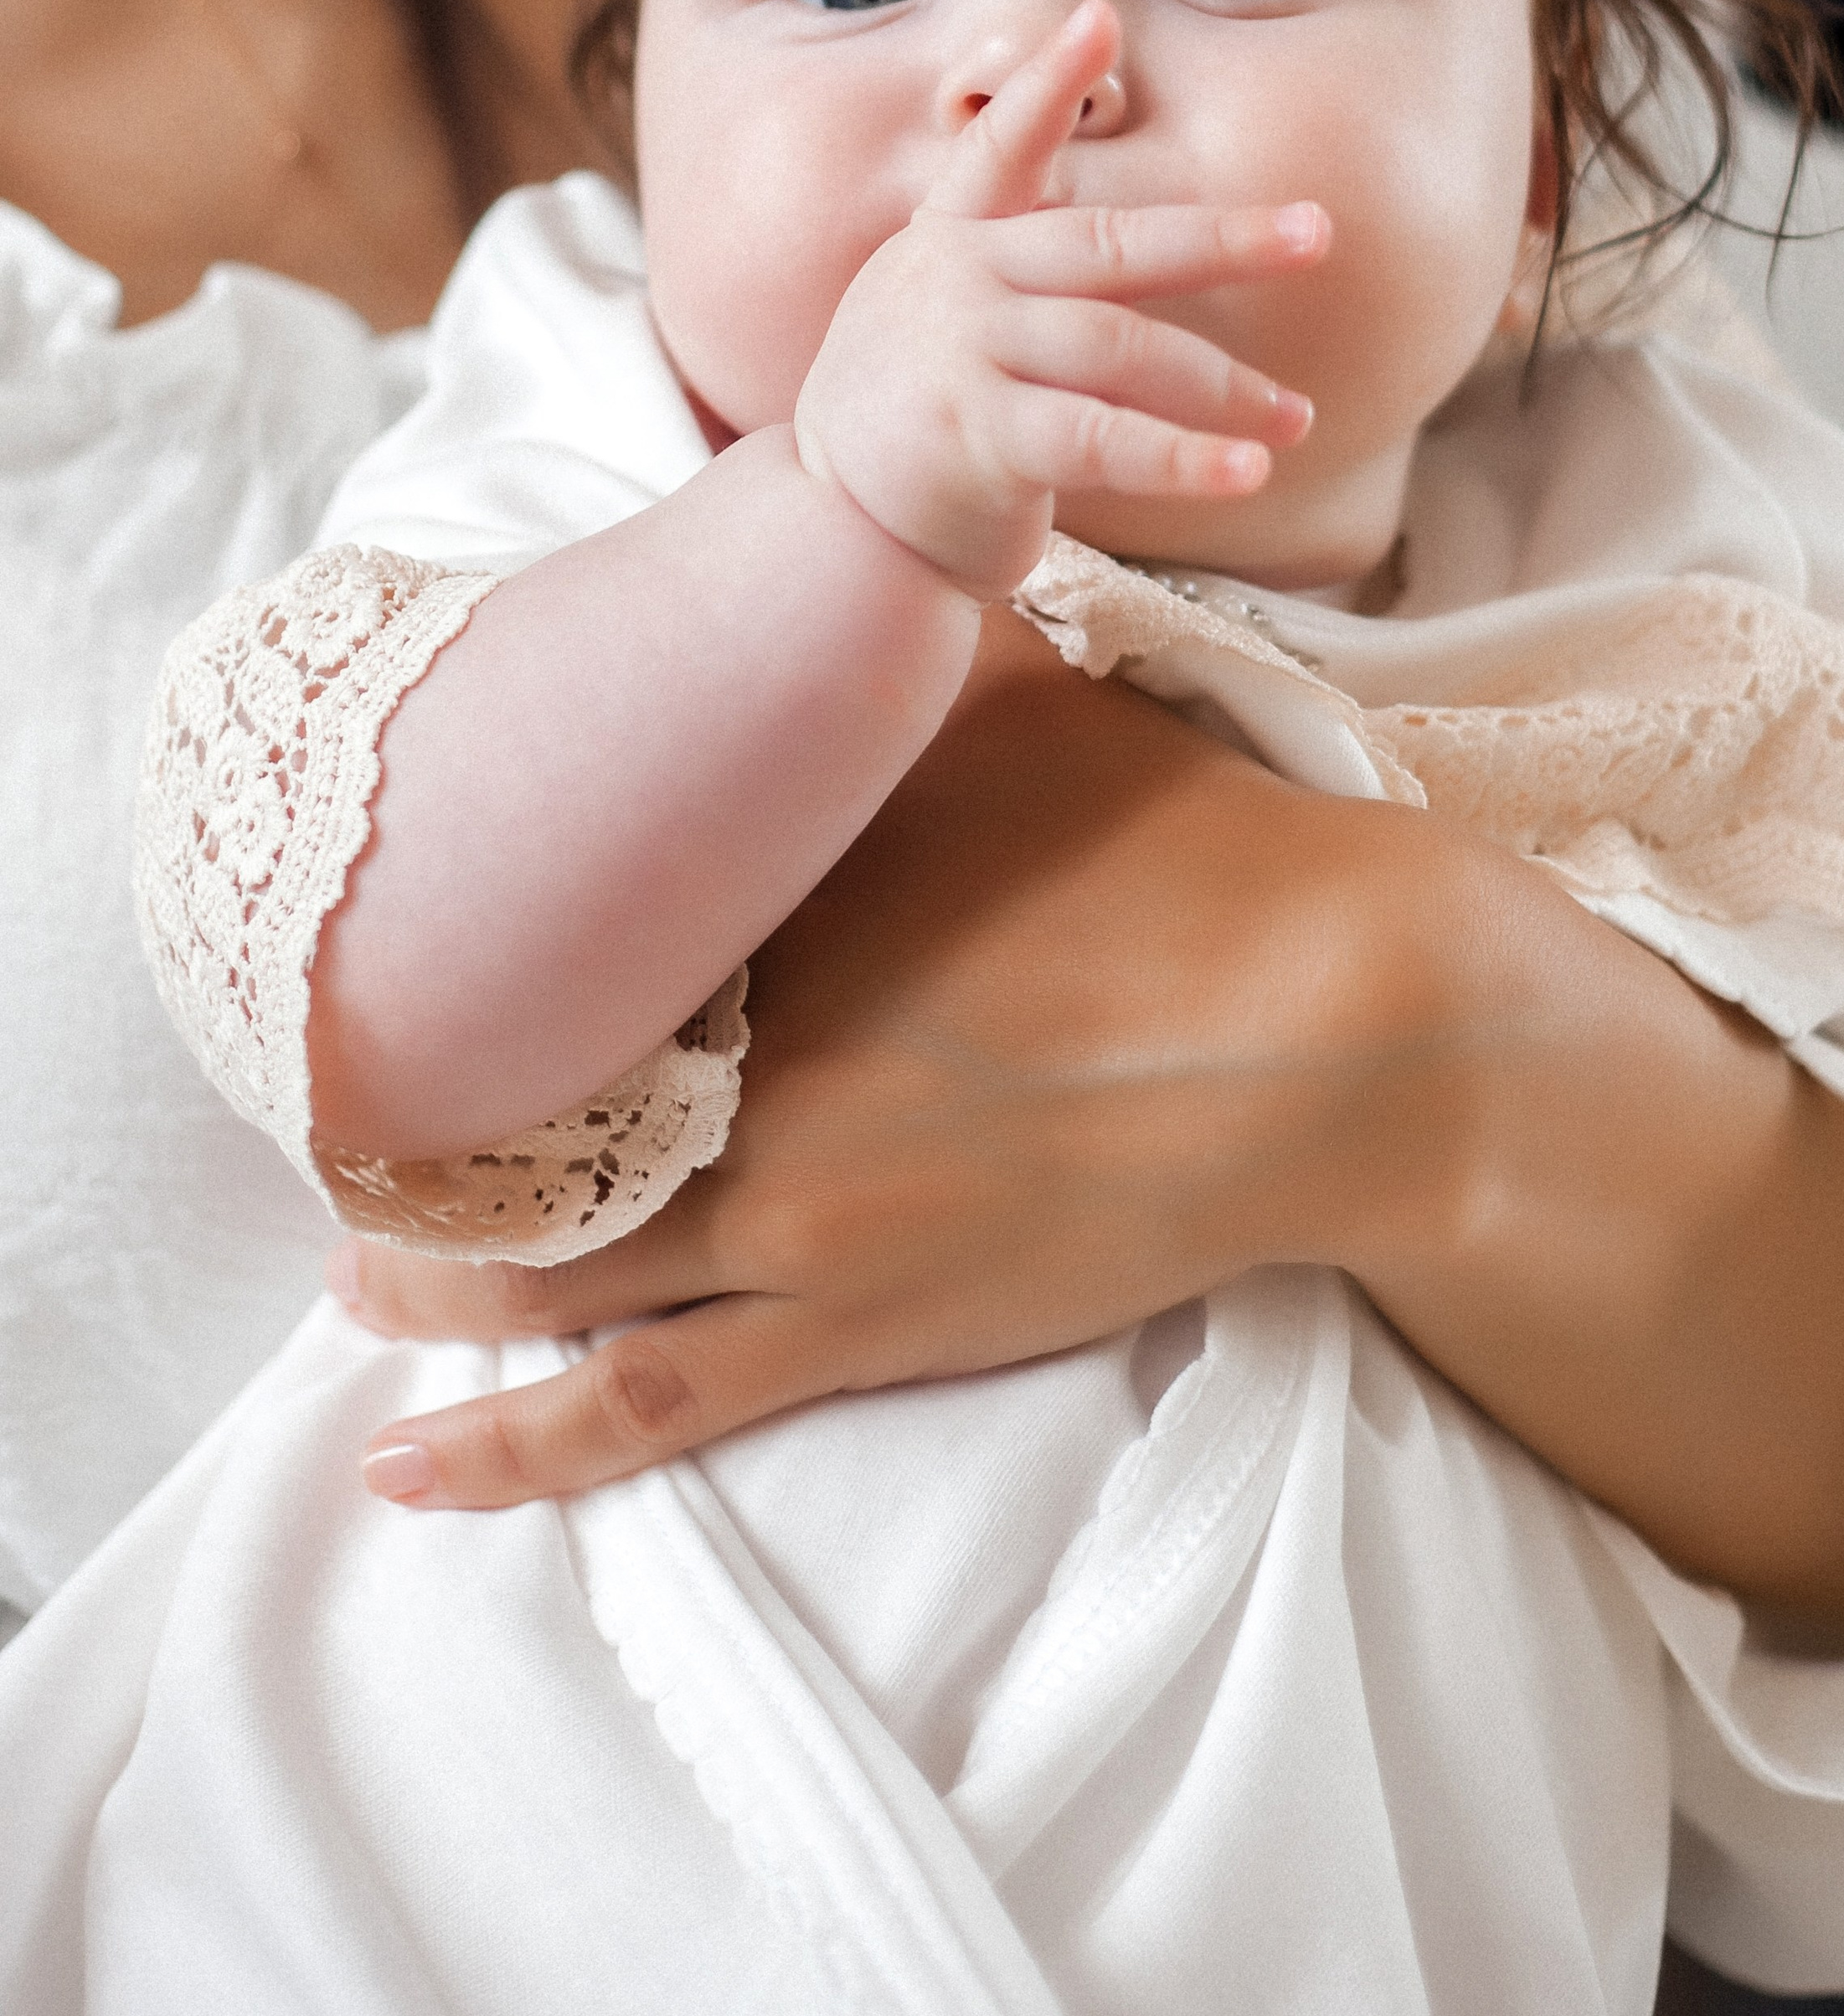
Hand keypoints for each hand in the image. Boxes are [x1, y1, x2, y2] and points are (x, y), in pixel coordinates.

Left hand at [341, 612, 1298, 1504]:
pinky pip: (644, 1411)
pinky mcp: (858, 1331)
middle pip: (514, 1119)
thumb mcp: (1013, 697)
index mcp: (764, 914)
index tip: (391, 967)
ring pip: (541, 1279)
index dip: (462, 966)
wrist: (1333, 1025)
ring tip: (351, 1276)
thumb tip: (828, 549)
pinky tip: (407, 1467)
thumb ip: (890, 648)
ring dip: (428, 1279)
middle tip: (337, 1123)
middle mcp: (742, 1074)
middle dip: (413, 1132)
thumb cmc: (1180, 854)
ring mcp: (792, 1222)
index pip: (555, 948)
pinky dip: (511, 1447)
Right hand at [792, 0, 1322, 591]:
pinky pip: (1101, 440)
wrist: (837, 528)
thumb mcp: (939, 312)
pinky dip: (1179, 458)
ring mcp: (966, 354)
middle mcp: (959, 283)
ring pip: (1121, 350)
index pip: (999, 148)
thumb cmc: (915, 419)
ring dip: (1221, 387)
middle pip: (1108, 246)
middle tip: (1315, 233)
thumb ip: (1014, 264)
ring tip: (1295, 419)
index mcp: (951, 242)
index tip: (1096, 18)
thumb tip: (1119, 237)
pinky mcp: (978, 436)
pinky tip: (1242, 472)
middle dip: (1222, 238)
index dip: (1046, 85)